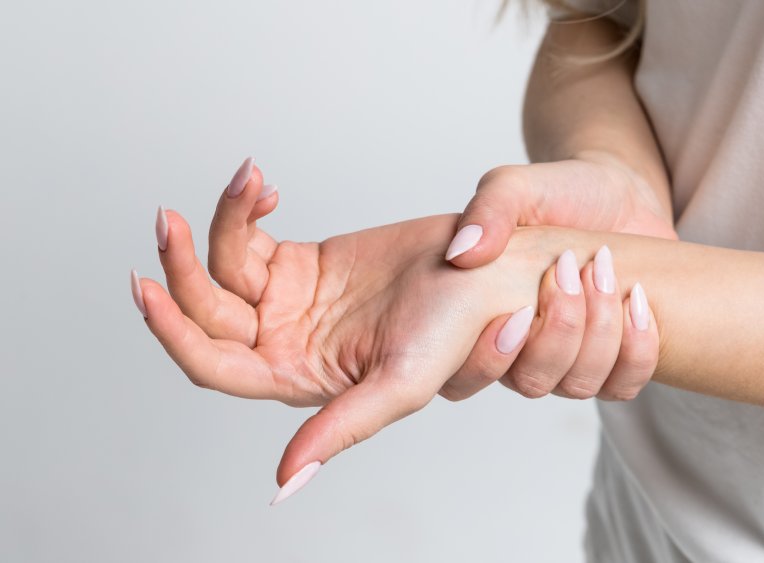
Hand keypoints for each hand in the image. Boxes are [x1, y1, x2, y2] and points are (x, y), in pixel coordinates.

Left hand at [131, 158, 642, 502]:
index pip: (215, 365)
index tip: (147, 286)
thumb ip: (339, 430)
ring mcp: (289, 301)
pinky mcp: (300, 260)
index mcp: (300, 380)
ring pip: (221, 267)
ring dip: (221, 221)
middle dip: (181, 266)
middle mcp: (286, 345)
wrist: (493, 268)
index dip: (174, 332)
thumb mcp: (401, 384)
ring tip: (250, 180)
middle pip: (205, 312)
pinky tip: (264, 187)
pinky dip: (247, 208)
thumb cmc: (459, 329)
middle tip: (169, 220)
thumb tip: (284, 486)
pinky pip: (250, 235)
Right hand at [438, 152, 670, 400]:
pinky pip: (623, 386)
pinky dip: (636, 350)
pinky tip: (637, 302)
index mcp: (483, 320)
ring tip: (605, 274)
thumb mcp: (517, 187)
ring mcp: (570, 360)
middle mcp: (522, 351)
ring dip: (599, 333)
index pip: (466, 378)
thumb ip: (487, 212)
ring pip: (578, 386)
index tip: (523, 309)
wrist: (617, 192)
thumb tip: (461, 254)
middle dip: (560, 330)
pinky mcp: (616, 360)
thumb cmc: (560, 192)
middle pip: (531, 382)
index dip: (491, 358)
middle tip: (569, 268)